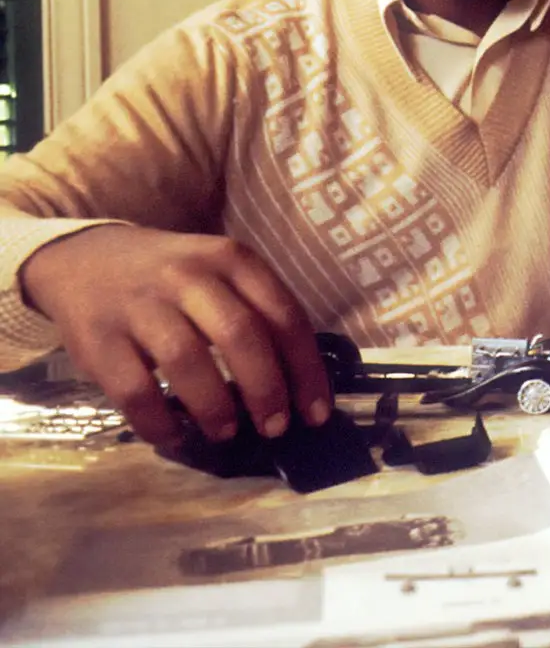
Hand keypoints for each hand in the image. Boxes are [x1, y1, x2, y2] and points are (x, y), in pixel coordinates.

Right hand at [18, 225, 332, 450]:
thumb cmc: (174, 278)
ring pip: (188, 361)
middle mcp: (189, 276)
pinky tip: (176, 436)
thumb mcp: (222, 274)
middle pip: (241, 335)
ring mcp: (141, 305)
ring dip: (216, 408)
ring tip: (227, 432)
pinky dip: (160, 422)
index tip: (316, 412)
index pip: (284, 315)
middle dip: (267, 390)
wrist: (87, 259)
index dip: (305, 369)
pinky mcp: (98, 339)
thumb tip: (298, 387)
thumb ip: (257, 315)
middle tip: (276, 427)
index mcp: (232, 260)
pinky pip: (134, 390)